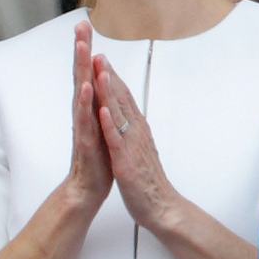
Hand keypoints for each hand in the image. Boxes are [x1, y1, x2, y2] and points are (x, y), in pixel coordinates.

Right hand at [59, 22, 114, 214]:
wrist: (88, 189)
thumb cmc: (97, 159)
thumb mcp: (101, 126)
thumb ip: (98, 105)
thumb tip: (99, 85)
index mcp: (90, 108)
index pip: (87, 73)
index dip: (86, 50)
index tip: (85, 27)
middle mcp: (83, 112)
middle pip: (80, 75)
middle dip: (81, 50)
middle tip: (79, 26)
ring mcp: (82, 125)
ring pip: (80, 92)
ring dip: (81, 69)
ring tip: (82, 48)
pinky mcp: (84, 140)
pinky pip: (84, 118)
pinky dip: (85, 102)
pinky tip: (85, 87)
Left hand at [91, 54, 183, 230]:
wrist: (161, 206)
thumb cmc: (147, 179)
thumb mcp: (137, 149)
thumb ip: (132, 131)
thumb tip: (127, 118)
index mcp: (136, 129)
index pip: (123, 98)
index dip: (112, 77)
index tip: (100, 58)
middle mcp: (135, 132)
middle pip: (121, 99)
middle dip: (108, 75)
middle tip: (97, 52)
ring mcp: (131, 145)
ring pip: (119, 113)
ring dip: (110, 91)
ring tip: (100, 69)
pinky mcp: (126, 160)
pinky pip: (116, 139)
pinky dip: (109, 123)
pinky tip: (102, 109)